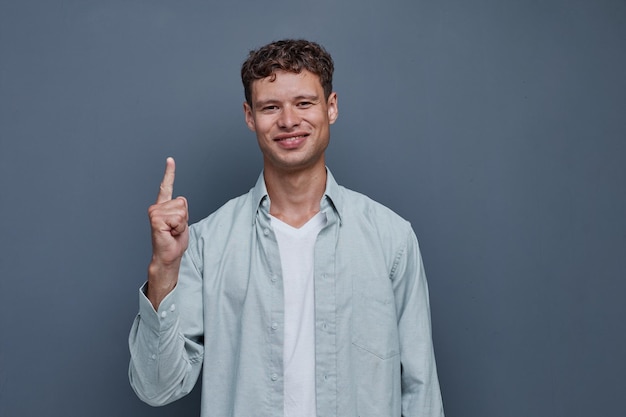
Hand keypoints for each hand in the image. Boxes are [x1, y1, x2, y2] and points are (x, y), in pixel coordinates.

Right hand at [146, 157, 188, 307]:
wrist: (168, 256)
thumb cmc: (174, 241)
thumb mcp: (181, 222)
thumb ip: (180, 210)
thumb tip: (180, 202)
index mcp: (162, 206)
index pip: (166, 186)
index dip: (169, 173)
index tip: (170, 160)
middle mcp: (156, 207)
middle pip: (182, 203)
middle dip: (184, 218)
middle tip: (175, 229)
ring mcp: (154, 212)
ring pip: (181, 211)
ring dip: (181, 224)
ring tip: (172, 232)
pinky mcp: (156, 219)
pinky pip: (178, 218)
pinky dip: (179, 228)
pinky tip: (170, 233)